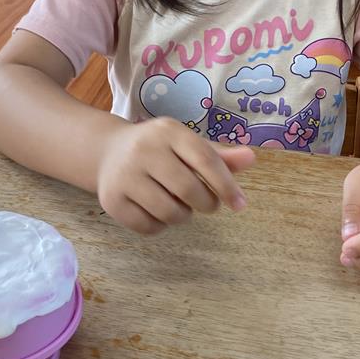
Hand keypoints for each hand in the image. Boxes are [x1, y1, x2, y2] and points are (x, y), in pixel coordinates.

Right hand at [96, 117, 254, 234]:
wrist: (107, 152)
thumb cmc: (159, 149)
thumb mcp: (186, 144)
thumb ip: (218, 155)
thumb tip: (251, 158)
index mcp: (168, 131)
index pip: (204, 159)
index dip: (226, 184)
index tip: (240, 204)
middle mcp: (143, 149)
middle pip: (188, 189)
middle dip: (206, 203)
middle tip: (206, 204)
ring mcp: (124, 176)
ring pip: (169, 212)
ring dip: (183, 216)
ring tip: (178, 204)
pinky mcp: (112, 201)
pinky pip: (149, 227)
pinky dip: (160, 226)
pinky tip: (156, 210)